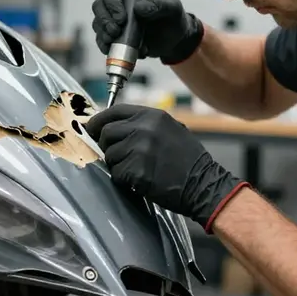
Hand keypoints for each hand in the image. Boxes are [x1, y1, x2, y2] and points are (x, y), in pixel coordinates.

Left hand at [85, 104, 249, 232]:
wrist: (204, 184)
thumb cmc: (188, 160)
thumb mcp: (170, 129)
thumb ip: (144, 125)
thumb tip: (113, 125)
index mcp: (152, 116)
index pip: (114, 111)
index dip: (99, 120)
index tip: (92, 128)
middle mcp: (144, 128)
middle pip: (106, 132)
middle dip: (106, 145)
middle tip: (118, 155)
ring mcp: (139, 149)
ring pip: (109, 155)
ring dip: (117, 164)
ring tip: (137, 169)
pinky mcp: (136, 170)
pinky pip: (116, 173)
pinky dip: (123, 179)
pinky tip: (140, 180)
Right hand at [91, 0, 204, 64]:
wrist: (174, 39)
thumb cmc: (172, 16)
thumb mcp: (171, 7)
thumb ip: (158, 4)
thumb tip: (139, 8)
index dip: (111, 1)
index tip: (122, 17)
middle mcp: (117, 0)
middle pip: (99, 6)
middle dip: (105, 20)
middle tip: (116, 31)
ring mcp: (113, 18)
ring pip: (98, 24)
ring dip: (104, 34)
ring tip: (116, 42)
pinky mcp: (113, 35)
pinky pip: (101, 40)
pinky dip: (106, 47)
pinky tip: (115, 51)